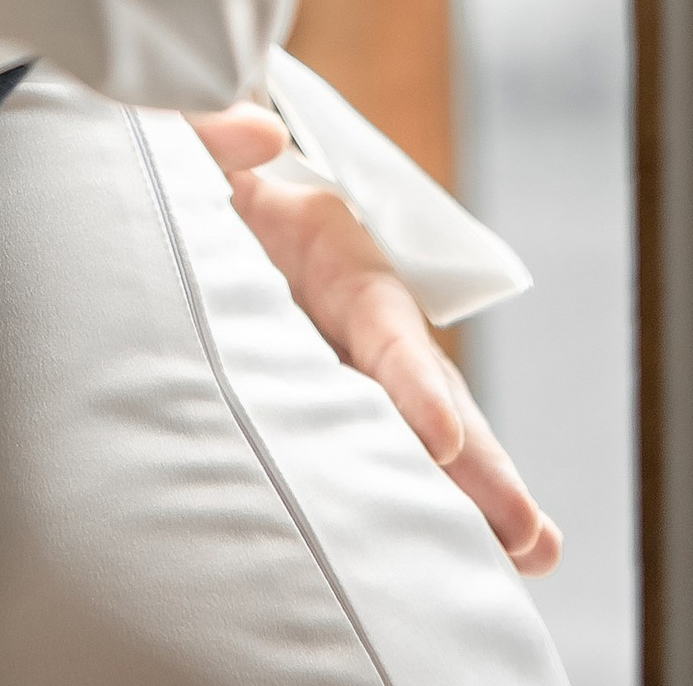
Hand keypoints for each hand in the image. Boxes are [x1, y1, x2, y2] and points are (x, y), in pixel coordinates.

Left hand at [188, 111, 563, 577]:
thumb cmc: (180, 175)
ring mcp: (341, 366)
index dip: (413, 379)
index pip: (383, 322)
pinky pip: (370, 457)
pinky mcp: (315, 405)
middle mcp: (354, 316)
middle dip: (478, 461)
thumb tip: (260, 133)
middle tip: (529, 533)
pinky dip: (415, 504)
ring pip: (416, 434)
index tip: (440, 437)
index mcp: (331, 249)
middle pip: (427, 390)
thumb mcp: (187, 150)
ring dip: (470, 495)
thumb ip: (213, 136)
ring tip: (529, 554)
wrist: (162, 208)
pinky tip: (456, 559)